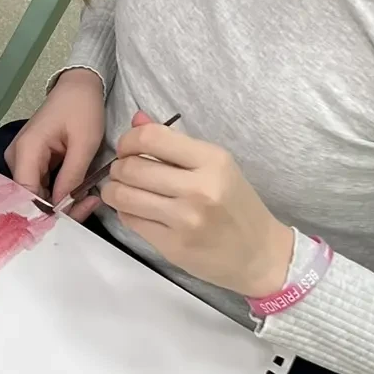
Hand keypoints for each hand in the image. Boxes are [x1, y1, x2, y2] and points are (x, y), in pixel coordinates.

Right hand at [6, 68, 107, 217]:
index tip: (72, 220)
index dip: (46, 212)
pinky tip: (80, 192)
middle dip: (58, 210)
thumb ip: (72, 177)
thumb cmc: (82, 108)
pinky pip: (42, 186)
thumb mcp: (84, 143)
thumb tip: (63, 208)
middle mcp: (17, 158)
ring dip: (62, 202)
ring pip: (37, 195)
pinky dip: (60, 192)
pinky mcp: (31, 162)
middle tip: (88, 206)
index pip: (26, 194)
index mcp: (26, 150)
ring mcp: (22, 161)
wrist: (79, 87)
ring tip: (89, 199)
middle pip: (30, 197)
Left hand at [101, 111, 294, 295]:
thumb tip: (136, 119)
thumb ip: (174, 142)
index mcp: (212, 160)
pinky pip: (130, 221)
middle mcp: (199, 188)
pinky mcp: (173, 246)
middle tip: (123, 171)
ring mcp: (185, 219)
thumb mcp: (216, 166)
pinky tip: (135, 210)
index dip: (128, 141)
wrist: (259, 254)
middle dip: (118, 167)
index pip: (151, 138)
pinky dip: (125, 212)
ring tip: (121, 190)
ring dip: (114, 190)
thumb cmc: (236, 205)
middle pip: (131, 167)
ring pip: (124, 196)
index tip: (128, 148)